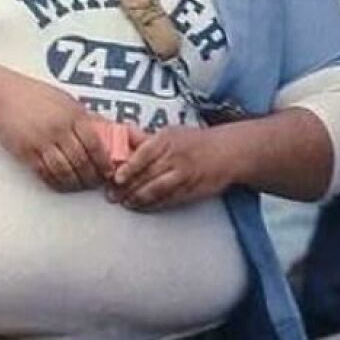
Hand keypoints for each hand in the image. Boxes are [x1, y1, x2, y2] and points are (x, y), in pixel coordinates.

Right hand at [0, 74, 113, 191]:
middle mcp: (59, 129)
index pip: (95, 144)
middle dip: (91, 177)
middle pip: (81, 161)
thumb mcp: (65, 100)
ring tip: (79, 184)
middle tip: (95, 182)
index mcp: (73, 115)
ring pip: (64, 171)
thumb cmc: (35, 95)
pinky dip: (55, 182)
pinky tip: (60, 183)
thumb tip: (106, 130)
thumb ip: (84, 117)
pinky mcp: (26, 151)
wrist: (2, 95)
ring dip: (74, 183)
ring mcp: (42, 141)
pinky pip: (45, 173)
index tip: (108, 171)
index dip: (104, 162)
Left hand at [106, 125, 233, 209]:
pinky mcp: (191, 190)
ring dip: (138, 199)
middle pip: (147, 175)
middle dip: (127, 188)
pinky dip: (153, 205)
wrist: (227, 151)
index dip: (129, 168)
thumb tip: (122, 138)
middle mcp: (175, 157)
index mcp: (167, 140)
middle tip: (112, 195)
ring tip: (125, 203)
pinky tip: (142, 206)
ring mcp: (184, 175)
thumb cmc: (195, 141)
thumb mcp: (171, 133)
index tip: (116, 178)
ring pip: (156, 190)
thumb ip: (146, 139)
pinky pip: (168, 199)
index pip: (144, 154)